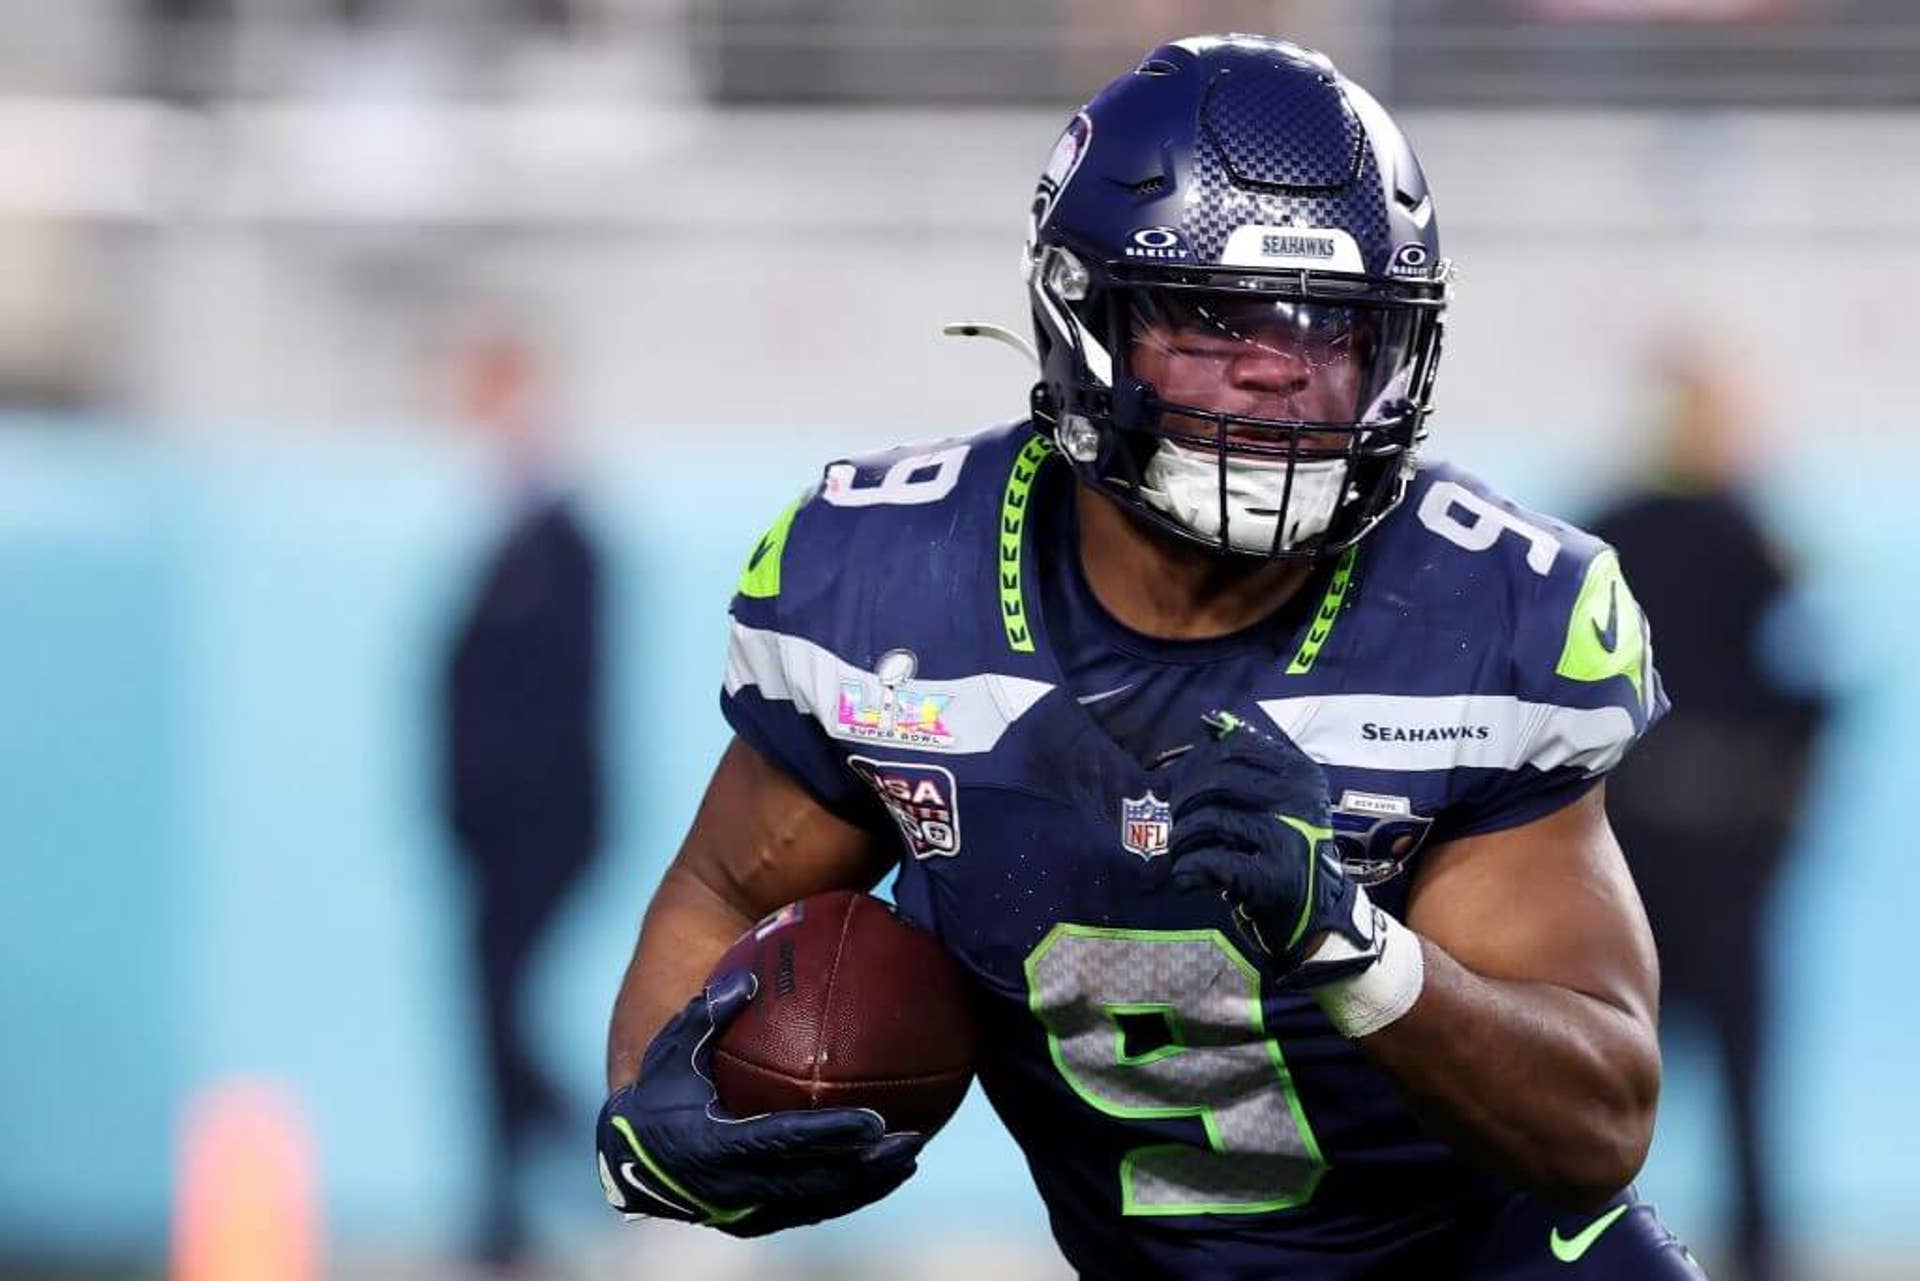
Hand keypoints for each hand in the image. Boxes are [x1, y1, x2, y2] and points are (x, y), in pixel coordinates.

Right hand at [596, 970, 924, 1236]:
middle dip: (864, 1168)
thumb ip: (708, 1013)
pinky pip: (807, 1210)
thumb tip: (749, 978)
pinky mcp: (752, 1221)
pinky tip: (879, 1173)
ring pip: (814, 1204)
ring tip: (908, 1158)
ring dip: (864, 1186)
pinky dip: (845, 1194)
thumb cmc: (658, 1090)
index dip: (829, 1134)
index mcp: (712, 1145)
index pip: (781, 1142)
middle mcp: (730, 1188)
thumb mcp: (674, 1049)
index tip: (874, 1119)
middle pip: (811, 1184)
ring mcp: (742, 1210)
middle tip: (910, 1141)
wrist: (626, 1156)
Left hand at [1166, 710, 1383, 986]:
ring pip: (1206, 820)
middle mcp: (1300, 800)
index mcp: (1301, 775)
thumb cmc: (1287, 850)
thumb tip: (1210, 722)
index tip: (1187, 788)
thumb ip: (1250, 764)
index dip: (1198, 765)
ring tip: (1183, 853)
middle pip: (1215, 781)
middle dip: (1184, 802)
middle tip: (1178, 823)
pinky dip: (1188, 869)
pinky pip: (1208, 860)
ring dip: (1182, 840)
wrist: (1317, 914)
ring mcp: (1288, 838)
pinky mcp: (1273, 877)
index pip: (1235, 748)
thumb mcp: (1281, 801)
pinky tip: (1187, 878)